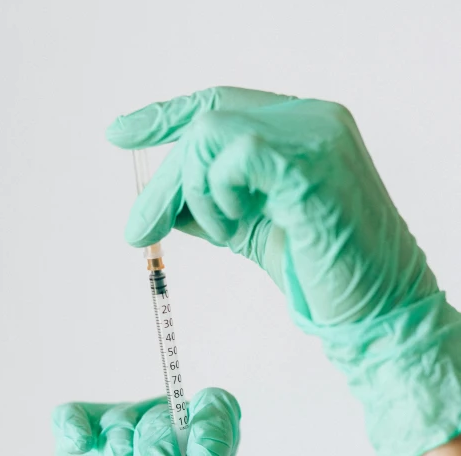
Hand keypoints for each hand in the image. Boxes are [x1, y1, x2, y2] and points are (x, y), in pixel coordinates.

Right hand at [52, 387, 239, 455]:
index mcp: (203, 449)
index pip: (214, 410)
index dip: (211, 422)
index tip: (204, 455)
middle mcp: (164, 434)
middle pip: (163, 417)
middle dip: (159, 448)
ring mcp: (120, 438)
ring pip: (120, 423)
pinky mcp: (79, 450)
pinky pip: (72, 419)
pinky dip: (73, 425)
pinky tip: (79, 442)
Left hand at [107, 86, 436, 325]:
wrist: (375, 310)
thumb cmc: (323, 274)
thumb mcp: (254, 230)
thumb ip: (215, 206)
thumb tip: (162, 203)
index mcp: (302, 128)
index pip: (221, 105)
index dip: (166, 116)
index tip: (120, 133)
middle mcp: (312, 118)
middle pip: (206, 121)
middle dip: (165, 181)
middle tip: (138, 231)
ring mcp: (316, 134)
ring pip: (210, 133)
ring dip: (195, 192)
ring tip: (223, 235)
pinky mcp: (311, 162)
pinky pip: (234, 153)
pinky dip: (218, 195)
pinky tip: (235, 228)